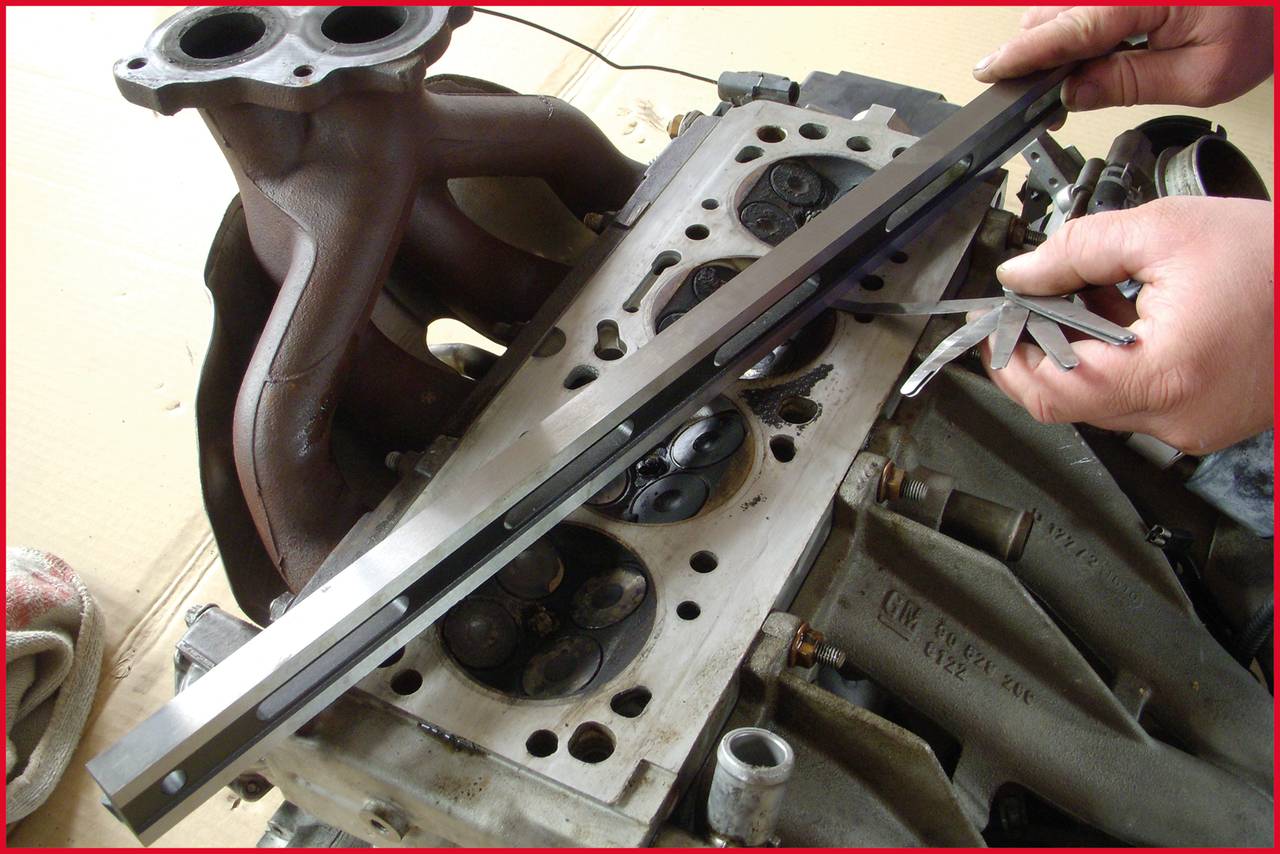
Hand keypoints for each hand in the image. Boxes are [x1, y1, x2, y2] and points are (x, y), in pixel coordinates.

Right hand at [973, 6, 1273, 110]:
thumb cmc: (1265, 21)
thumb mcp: (1203, 74)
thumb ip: (1130, 84)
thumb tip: (1075, 93)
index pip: (1065, 31)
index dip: (1022, 57)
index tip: (989, 73)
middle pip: (1051, 12)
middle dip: (1040, 52)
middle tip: (1051, 95)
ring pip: (1062, 1)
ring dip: (1061, 35)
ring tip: (1081, 72)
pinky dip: (1080, 20)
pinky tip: (1099, 45)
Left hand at [982, 196, 1273, 453]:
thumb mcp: (1166, 231)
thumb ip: (1078, 250)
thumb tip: (1022, 272)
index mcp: (1163, 374)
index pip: (1049, 392)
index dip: (1008, 358)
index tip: (995, 327)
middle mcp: (1177, 416)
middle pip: (1069, 401)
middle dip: (1041, 350)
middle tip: (1032, 306)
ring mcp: (1194, 427)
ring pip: (1101, 402)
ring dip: (1080, 355)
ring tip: (1097, 300)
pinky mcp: (1207, 423)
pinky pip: (1139, 402)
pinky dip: (1119, 364)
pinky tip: (1131, 320)